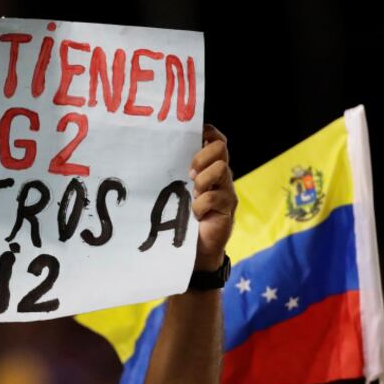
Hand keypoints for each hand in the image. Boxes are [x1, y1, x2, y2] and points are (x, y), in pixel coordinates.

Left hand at [190, 125, 235, 270]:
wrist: (196, 250)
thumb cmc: (183, 217)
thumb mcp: (179, 191)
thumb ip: (177, 174)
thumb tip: (156, 153)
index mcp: (209, 168)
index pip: (217, 141)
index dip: (210, 132)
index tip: (198, 133)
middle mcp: (221, 176)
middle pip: (221, 149)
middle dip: (203, 156)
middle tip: (190, 172)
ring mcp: (226, 192)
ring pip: (221, 169)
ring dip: (202, 179)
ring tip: (194, 193)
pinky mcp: (227, 209)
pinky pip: (214, 197)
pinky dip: (201, 204)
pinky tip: (196, 214)